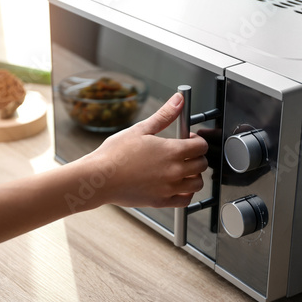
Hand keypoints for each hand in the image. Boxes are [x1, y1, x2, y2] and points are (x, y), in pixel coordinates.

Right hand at [88, 93, 208, 207]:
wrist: (99, 178)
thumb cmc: (115, 154)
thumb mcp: (140, 129)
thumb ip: (164, 115)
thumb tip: (178, 99)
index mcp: (171, 151)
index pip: (201, 146)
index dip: (197, 140)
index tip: (188, 140)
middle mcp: (174, 171)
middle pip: (202, 164)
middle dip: (197, 156)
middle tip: (185, 153)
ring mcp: (169, 188)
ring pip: (197, 184)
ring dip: (194, 175)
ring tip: (183, 169)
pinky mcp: (161, 201)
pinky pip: (185, 200)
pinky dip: (187, 194)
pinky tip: (178, 186)